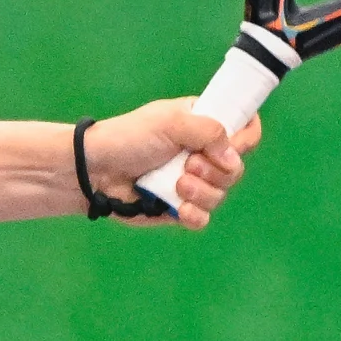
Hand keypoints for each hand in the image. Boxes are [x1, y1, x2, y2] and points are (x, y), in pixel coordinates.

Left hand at [79, 102, 261, 227]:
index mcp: (204, 126)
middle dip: (216, 170)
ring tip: (176, 185)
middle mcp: (203, 154)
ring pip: (221, 195)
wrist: (96, 171)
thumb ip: (208, 131)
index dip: (244, 139)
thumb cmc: (128, 137)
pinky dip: (194, 214)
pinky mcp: (180, 209)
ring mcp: (193, 184)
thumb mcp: (170, 122)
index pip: (244, 130)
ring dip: (202, 192)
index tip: (229, 144)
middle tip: (189, 164)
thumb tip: (233, 157)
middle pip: (236, 169)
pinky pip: (203, 218)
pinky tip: (179, 208)